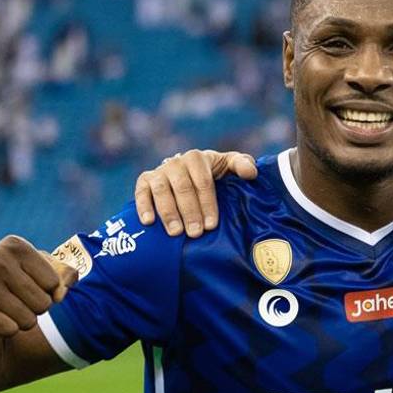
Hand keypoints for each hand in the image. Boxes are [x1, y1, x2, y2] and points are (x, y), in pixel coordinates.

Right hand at [0, 235, 78, 336]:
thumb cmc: (7, 278)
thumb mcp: (33, 266)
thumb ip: (62, 273)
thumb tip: (65, 290)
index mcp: (15, 245)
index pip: (55, 283)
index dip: (47, 290)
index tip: (29, 284)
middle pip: (44, 304)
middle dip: (35, 308)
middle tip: (14, 298)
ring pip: (28, 320)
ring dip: (21, 320)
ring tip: (3, 307)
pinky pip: (10, 330)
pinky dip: (6, 329)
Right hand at [134, 149, 256, 236]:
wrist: (188, 173)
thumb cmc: (215, 174)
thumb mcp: (230, 166)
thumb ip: (243, 165)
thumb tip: (251, 174)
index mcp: (198, 158)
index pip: (203, 181)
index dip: (208, 203)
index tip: (212, 225)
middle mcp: (177, 162)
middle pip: (182, 187)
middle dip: (190, 211)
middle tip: (196, 233)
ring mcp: (160, 171)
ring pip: (162, 191)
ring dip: (168, 212)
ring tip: (176, 232)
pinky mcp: (145, 180)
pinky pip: (141, 191)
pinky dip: (143, 206)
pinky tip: (148, 221)